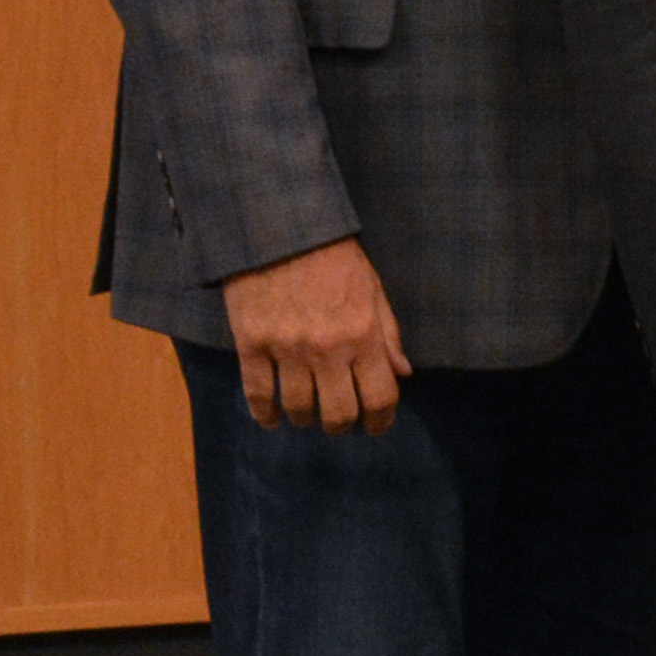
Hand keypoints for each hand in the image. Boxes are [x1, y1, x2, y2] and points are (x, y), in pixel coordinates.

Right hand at [221, 237, 409, 434]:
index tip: (375, 427)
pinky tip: (270, 419)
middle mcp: (328, 350)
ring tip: (306, 415)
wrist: (278, 229)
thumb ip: (388, 334)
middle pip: (338, 413)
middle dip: (341, 426)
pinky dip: (264, 414)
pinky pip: (257, 394)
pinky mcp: (252, 345)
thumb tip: (403, 374)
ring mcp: (287, 350)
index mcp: (364, 336)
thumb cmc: (333, 256)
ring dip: (304, 419)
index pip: (380, 397)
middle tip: (338, 421)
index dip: (380, 422)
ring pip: (298, 408)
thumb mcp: (373, 289)